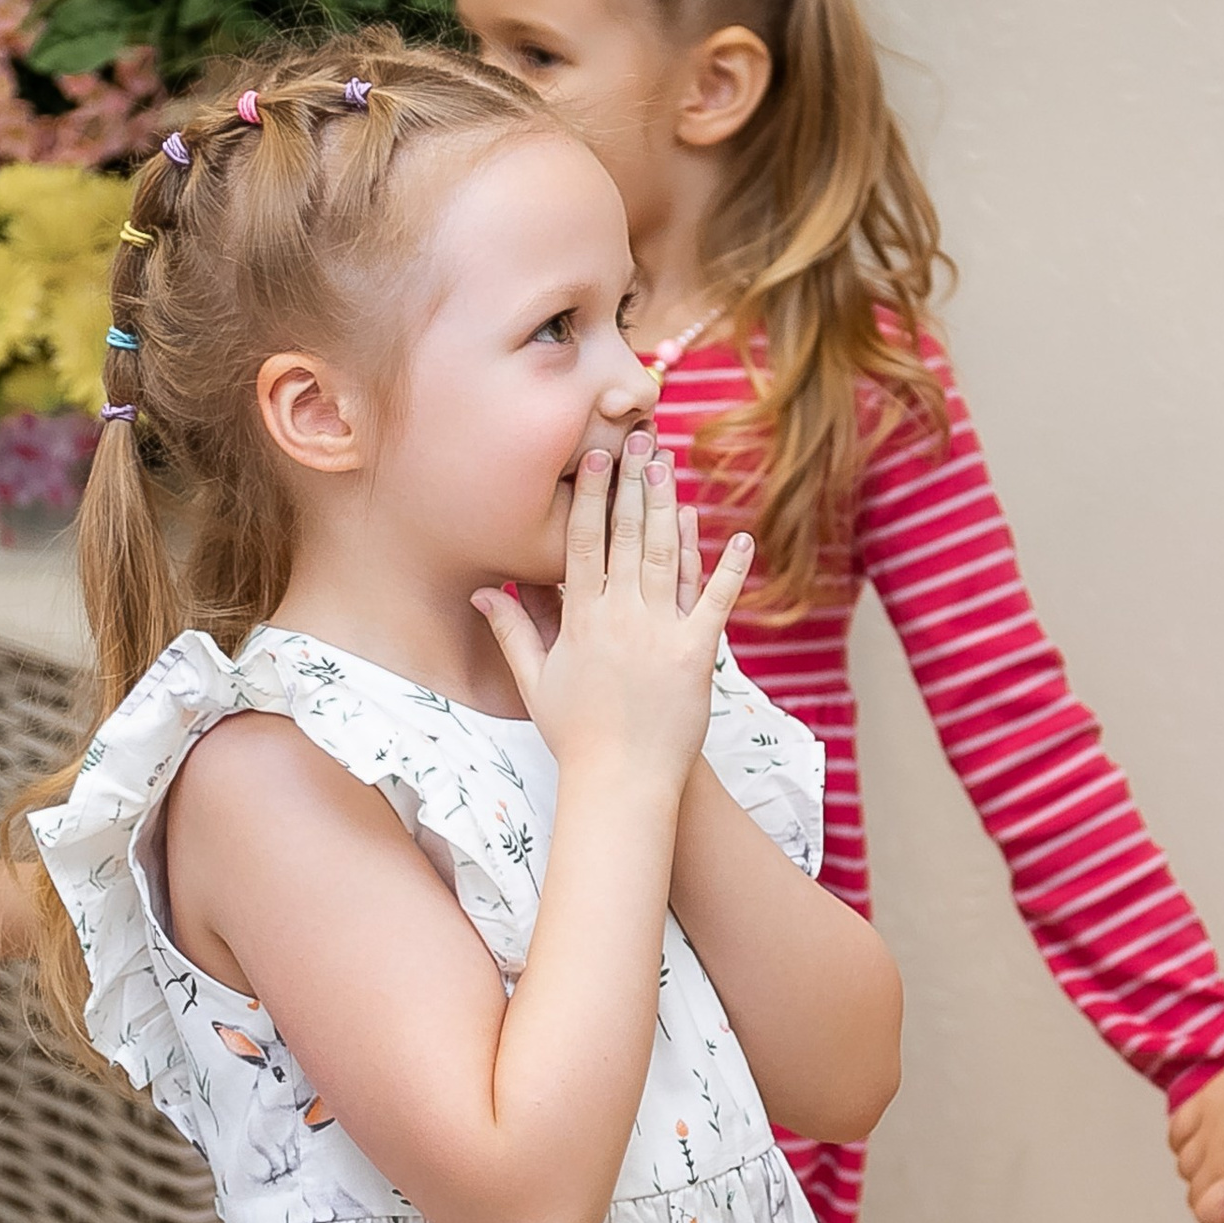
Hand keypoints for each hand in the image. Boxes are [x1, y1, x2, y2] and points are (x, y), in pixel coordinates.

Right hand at [475, 429, 752, 790]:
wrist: (621, 782)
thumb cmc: (574, 734)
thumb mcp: (535, 681)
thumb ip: (512, 630)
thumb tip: (483, 591)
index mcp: (582, 620)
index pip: (584, 544)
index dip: (591, 498)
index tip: (596, 459)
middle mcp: (622, 618)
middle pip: (629, 537)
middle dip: (633, 485)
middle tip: (639, 440)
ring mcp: (663, 633)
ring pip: (669, 556)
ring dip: (670, 507)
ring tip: (671, 468)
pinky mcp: (698, 654)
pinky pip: (717, 601)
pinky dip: (729, 568)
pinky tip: (739, 535)